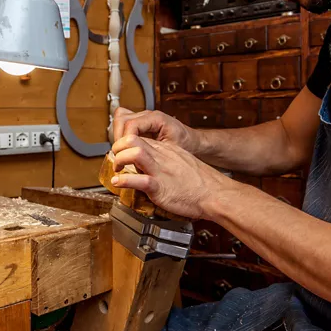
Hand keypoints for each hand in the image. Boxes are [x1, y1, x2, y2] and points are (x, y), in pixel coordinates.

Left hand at [111, 134, 232, 219]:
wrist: (215, 194)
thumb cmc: (200, 182)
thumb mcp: (181, 162)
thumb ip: (165, 159)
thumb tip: (150, 163)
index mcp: (166, 150)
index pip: (139, 136)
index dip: (124, 143)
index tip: (119, 153)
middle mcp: (161, 156)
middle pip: (132, 138)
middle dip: (117, 147)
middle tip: (115, 160)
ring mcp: (160, 171)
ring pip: (134, 152)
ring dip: (119, 160)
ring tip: (117, 170)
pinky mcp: (161, 187)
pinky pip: (139, 180)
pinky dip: (124, 181)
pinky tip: (118, 183)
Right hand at [113, 107, 199, 153]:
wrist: (193, 141)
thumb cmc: (186, 144)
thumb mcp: (171, 150)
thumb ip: (153, 151)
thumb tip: (135, 158)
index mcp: (156, 118)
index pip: (131, 124)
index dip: (124, 140)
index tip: (124, 154)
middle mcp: (148, 115)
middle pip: (121, 119)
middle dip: (118, 138)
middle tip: (120, 154)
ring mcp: (143, 118)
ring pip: (120, 119)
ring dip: (117, 135)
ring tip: (121, 151)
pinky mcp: (141, 123)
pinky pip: (124, 123)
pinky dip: (121, 133)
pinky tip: (125, 146)